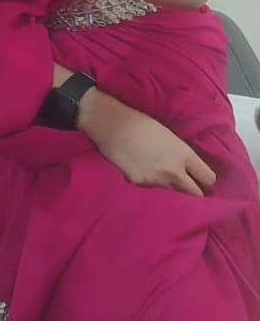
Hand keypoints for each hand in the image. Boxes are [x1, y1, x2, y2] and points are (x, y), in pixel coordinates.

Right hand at [79, 89, 216, 196]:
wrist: (112, 125)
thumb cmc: (141, 123)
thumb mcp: (170, 136)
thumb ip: (183, 155)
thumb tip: (192, 168)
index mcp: (184, 155)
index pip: (209, 179)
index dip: (207, 180)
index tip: (203, 179)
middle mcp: (174, 172)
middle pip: (197, 195)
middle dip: (195, 191)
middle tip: (189, 185)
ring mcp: (156, 181)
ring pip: (176, 197)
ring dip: (175, 191)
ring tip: (166, 181)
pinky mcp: (140, 186)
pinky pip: (155, 193)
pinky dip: (155, 189)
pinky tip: (148, 176)